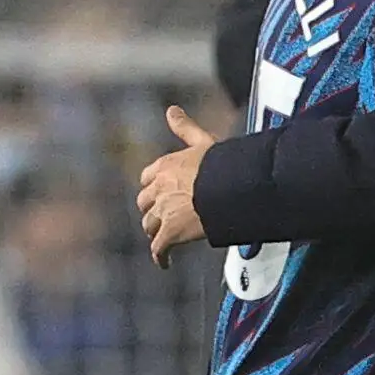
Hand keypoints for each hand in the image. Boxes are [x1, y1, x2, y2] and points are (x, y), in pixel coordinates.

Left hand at [136, 107, 219, 266]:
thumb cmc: (221, 165)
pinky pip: (159, 250)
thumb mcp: (203, 141)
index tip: (160, 192)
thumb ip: (185, 127)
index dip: (153, 187)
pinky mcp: (171, 233)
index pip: (148, 178)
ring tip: (164, 238)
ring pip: (149, 226)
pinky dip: (161, 257)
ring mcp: (163, 213)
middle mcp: (159, 189)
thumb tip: (171, 110)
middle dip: (152, 210)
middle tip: (162, 218)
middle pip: (145, 204)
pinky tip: (165, 263)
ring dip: (156, 232)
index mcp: (165, 166)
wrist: (230, 188)